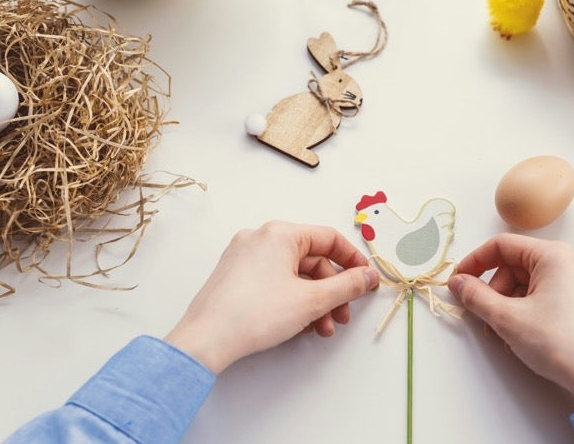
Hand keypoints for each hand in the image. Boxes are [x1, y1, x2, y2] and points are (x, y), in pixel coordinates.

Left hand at [165, 222, 378, 374]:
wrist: (206, 340)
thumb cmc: (254, 314)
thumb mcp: (312, 300)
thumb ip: (347, 286)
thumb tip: (367, 277)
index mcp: (279, 233)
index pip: (329, 238)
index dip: (353, 261)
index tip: (365, 281)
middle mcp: (260, 238)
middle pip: (312, 260)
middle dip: (332, 291)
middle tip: (343, 314)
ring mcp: (244, 257)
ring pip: (293, 275)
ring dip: (314, 301)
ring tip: (322, 328)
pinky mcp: (235, 276)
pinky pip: (274, 282)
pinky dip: (292, 300)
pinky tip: (300, 325)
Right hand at [448, 234, 573, 403]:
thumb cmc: (561, 344)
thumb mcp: (507, 318)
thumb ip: (476, 296)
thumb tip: (458, 283)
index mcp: (555, 255)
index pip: (503, 246)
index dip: (475, 262)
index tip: (458, 281)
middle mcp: (571, 262)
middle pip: (515, 266)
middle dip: (495, 292)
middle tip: (486, 318)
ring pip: (529, 283)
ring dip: (509, 306)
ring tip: (505, 334)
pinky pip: (545, 295)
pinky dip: (527, 311)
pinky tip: (523, 336)